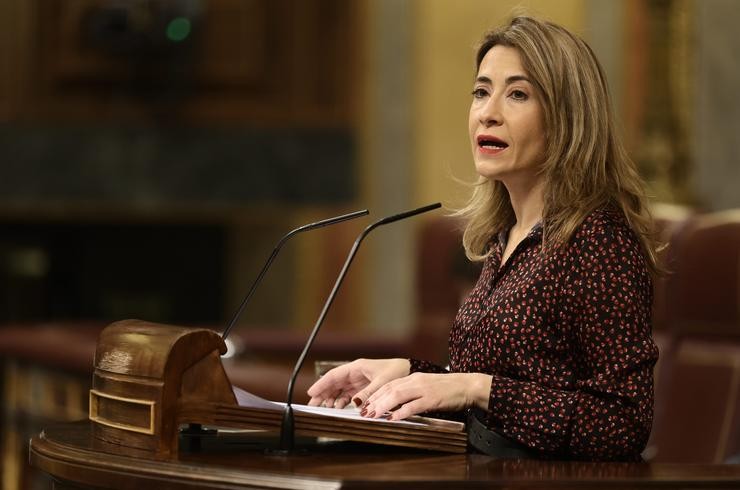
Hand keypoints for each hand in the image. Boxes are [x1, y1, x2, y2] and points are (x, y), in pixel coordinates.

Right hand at [307, 358, 409, 408]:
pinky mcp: (363, 388)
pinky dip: (341, 401)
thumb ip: (368, 393)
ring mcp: (358, 381)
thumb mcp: (382, 382)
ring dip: (331, 398)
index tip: (311, 392)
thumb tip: (355, 403)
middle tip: (312, 404)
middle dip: (322, 393)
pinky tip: (337, 407)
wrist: (409, 371)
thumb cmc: (397, 371)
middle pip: (334, 383)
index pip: (334, 375)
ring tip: (324, 408)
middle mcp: (355, 373)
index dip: (322, 384)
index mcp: (357, 367)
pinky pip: (348, 395)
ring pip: (339, 390)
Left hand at [361, 372, 491, 420]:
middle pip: (389, 389)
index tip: (365, 404)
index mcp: (413, 378)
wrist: (467, 385)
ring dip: (383, 406)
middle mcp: (416, 381)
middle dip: (375, 401)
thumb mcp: (426, 386)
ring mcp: (424, 389)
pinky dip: (401, 412)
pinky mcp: (432, 399)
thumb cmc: (448, 389)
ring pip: (397, 395)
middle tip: (364, 412)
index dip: (375, 394)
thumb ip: (412, 392)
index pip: (389, 385)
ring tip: (373, 415)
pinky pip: (414, 406)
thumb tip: (396, 404)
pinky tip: (393, 418)